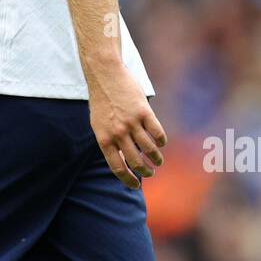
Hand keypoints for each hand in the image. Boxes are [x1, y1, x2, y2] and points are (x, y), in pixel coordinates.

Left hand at [88, 60, 166, 188]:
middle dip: (145, 171)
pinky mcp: (144, 112)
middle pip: (136, 161)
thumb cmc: (101, 100)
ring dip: (156, 158)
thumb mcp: (98, 124)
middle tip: (150, 172)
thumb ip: (109, 142)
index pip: (118, 167)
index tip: (136, 185)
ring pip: (149, 149)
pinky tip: (161, 143)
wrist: (105, 74)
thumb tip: (121, 160)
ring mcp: (131, 122)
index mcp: (104, 139)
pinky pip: (157, 133)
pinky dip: (161, 141)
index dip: (128, 179)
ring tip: (158, 161)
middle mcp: (118, 133)